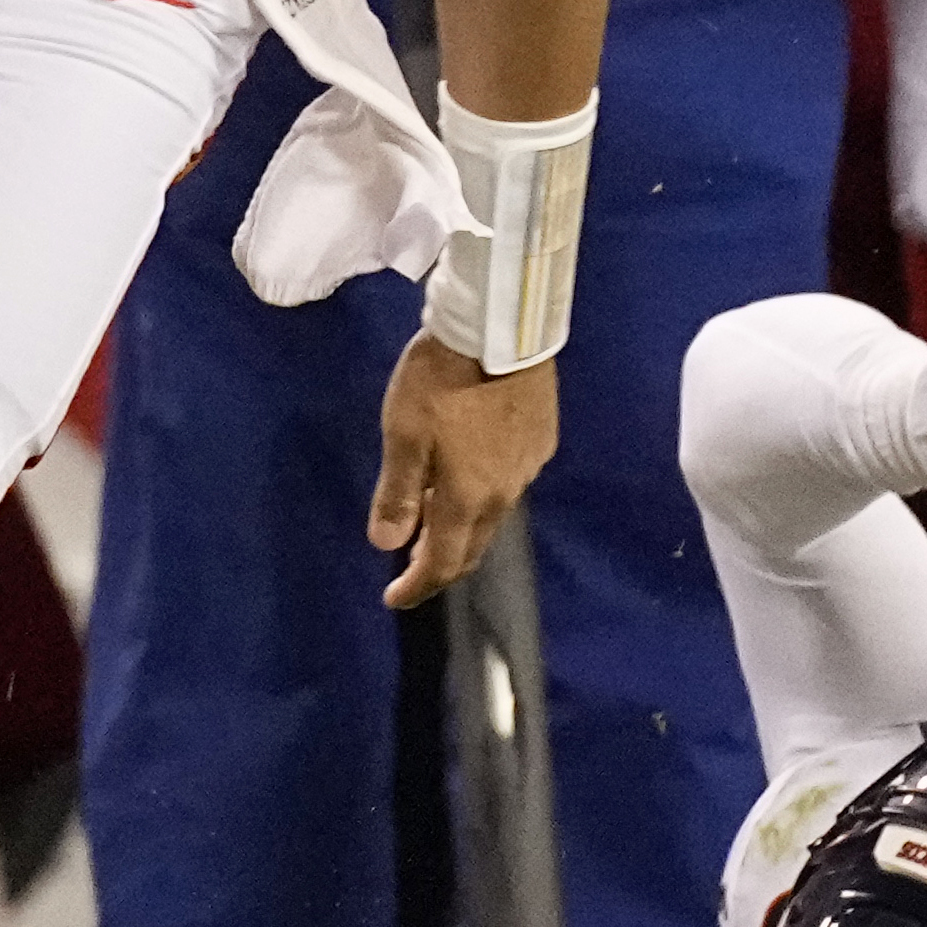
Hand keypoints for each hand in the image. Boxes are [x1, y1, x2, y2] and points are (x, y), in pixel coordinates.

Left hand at [371, 337, 556, 609]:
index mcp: (467, 497)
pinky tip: (472, 473)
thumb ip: (396, 491)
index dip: (417, 586)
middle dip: (441, 564)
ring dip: (463, 528)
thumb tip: (385, 545)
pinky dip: (485, 493)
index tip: (394, 599)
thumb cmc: (442, 379)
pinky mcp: (542, 439)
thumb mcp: (403, 432)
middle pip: (472, 547)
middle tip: (413, 567)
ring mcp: (528, 467)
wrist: (500, 327)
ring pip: (492, 516)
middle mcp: (503, 494)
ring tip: (435, 519)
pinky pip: (510, 483)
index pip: (442, 562)